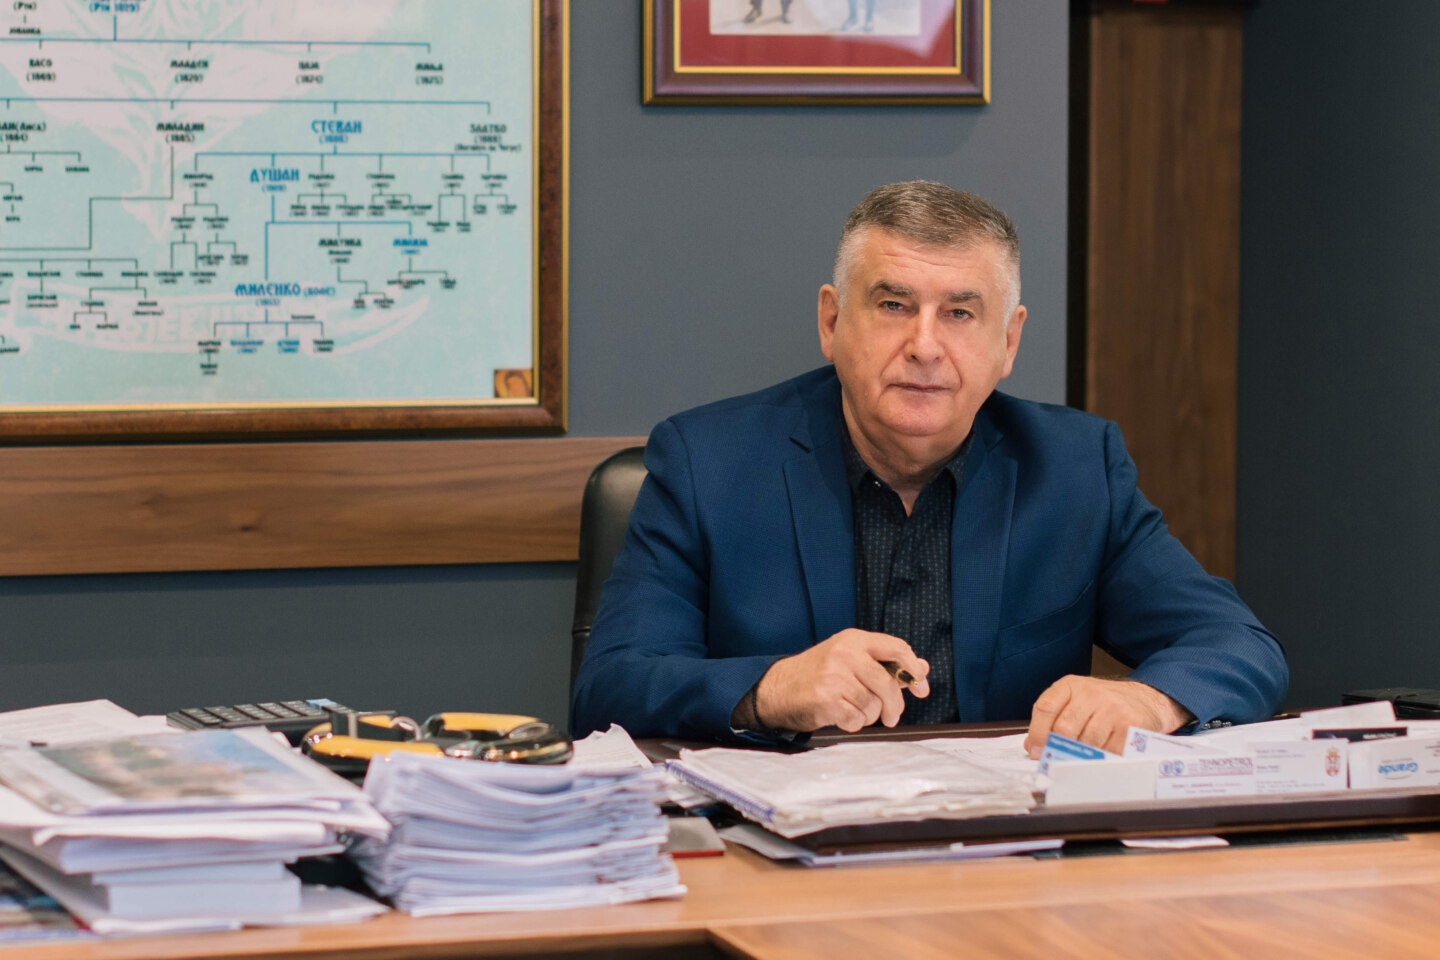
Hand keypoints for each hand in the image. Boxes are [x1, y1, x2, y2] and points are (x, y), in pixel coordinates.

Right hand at [755, 629, 929, 732]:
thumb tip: (922, 669)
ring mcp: (833, 676)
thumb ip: (887, 664)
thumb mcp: (852, 660)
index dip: (913, 671)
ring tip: (853, 710)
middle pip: (888, 684)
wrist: (778, 688)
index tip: (921, 689)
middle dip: (895, 706)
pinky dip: (854, 723)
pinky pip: (857, 719)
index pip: (897, 648)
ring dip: (869, 715)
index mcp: (853, 639)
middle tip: (891, 717)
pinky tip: (842, 716)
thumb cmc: (819, 675)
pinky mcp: (826, 699)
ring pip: (874, 705)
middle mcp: (844, 653)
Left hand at [1023, 676, 1192, 758]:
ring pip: (1087, 742)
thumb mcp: (1076, 702)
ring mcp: (1112, 707)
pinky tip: (1104, 755)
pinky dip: (1103, 759)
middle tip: (1060, 760)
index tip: (1035, 751)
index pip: (1046, 707)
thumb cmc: (1105, 705)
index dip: (1037, 733)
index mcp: (1071, 685)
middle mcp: (1091, 692)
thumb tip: (1032, 748)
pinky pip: (1109, 751)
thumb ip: (1053, 720)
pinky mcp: (1130, 724)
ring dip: (1083, 755)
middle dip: (1059, 749)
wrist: (1146, 700)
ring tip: (1086, 756)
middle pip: (1065, 728)